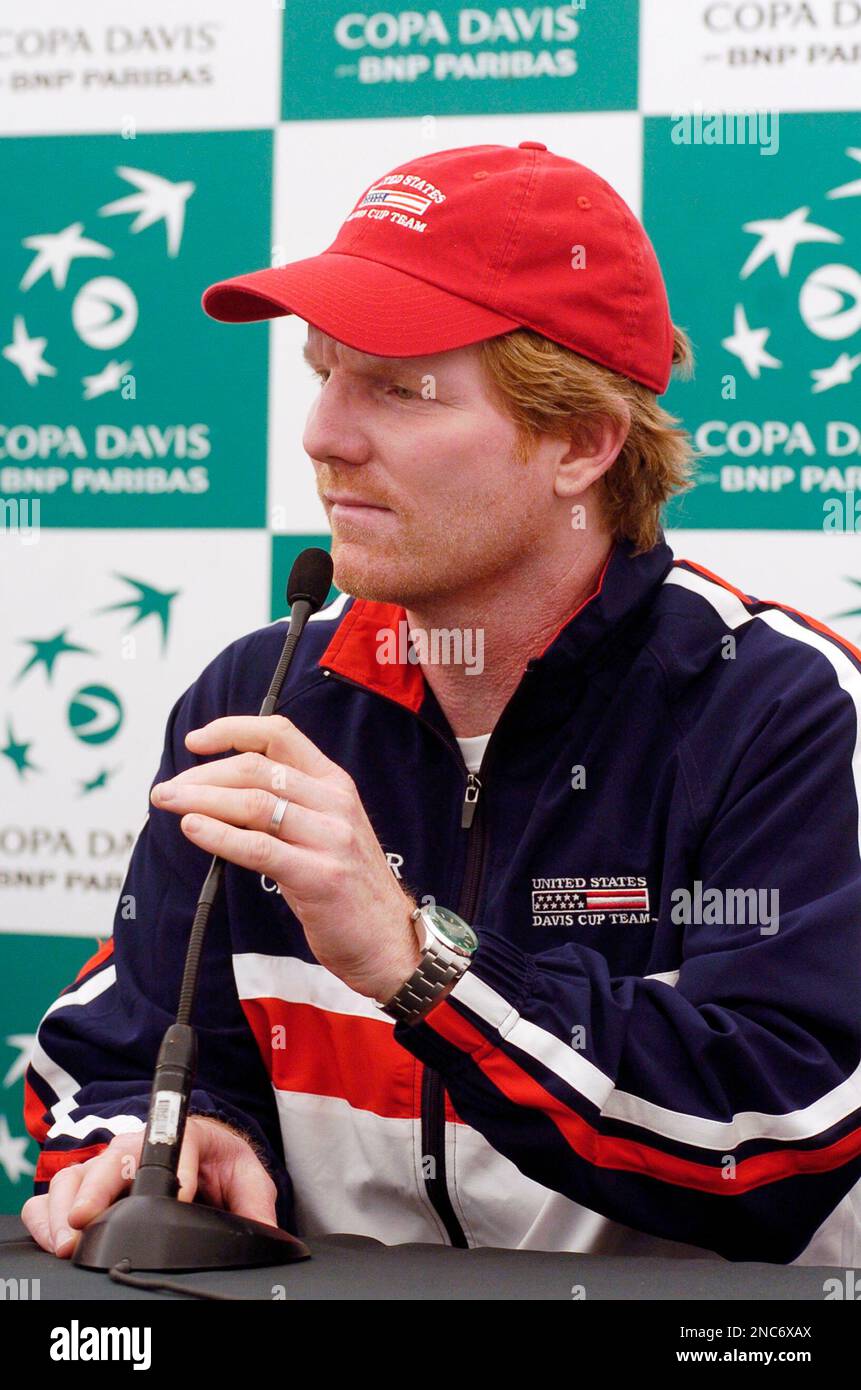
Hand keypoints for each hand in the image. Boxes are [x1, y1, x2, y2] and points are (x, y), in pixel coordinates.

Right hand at [20, 1115, 277, 1258]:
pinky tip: (54, 1239)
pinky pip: (56, 1195)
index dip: (178, 1166)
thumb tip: (266, 1232)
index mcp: (186, 1135)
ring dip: (69, 1206)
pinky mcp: (88, 1188)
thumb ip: (256, 1204)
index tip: (178, 1193)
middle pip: (115, 1157)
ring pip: (79, 1175)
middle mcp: (139, 1146)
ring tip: (70, 1240)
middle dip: (100, 1187)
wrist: (202, 1159)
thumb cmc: (220, 1165)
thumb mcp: (248, 1180)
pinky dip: (49, 1215)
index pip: (180, 1140)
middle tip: (90, 1220)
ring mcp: (110, 1165)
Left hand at [150, 715, 421, 998]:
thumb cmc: (348, 888)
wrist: (389, 941)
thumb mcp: (326, 830)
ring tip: (167, 803)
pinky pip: (258, 848)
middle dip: (202, 775)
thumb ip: (287, 805)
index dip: (232, 730)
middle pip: (256, 768)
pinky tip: (192, 828)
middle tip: (166, 789)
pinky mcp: (319, 876)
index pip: (279, 733)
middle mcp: (335, 803)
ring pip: (253, 803)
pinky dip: (218, 835)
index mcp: (335, 784)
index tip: (195, 742)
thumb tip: (220, 792)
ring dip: (200, 800)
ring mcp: (331, 838)